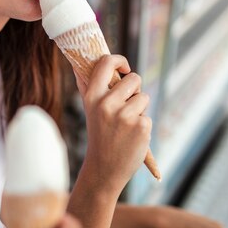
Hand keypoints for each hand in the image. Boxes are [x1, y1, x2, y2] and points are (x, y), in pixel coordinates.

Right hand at [76, 55, 151, 194]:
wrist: (104, 168)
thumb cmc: (98, 135)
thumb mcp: (89, 110)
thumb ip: (86, 86)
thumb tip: (80, 66)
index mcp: (93, 97)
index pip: (106, 63)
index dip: (119, 60)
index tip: (124, 68)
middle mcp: (107, 104)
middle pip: (134, 79)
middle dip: (135, 90)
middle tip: (126, 106)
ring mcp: (125, 115)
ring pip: (144, 97)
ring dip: (140, 109)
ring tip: (126, 125)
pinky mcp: (141, 126)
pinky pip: (148, 115)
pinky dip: (143, 125)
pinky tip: (131, 137)